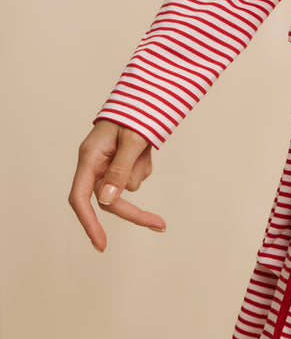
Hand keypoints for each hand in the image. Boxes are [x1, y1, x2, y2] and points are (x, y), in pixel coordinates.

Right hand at [69, 119, 165, 251]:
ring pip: (126, 187)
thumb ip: (119, 170)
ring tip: (145, 146)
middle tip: (161, 224)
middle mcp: (95, 164)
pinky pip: (135, 175)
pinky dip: (144, 165)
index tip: (101, 244)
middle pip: (108, 200)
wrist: (143, 94)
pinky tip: (146, 147)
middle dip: (134, 211)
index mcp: (89, 158)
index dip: (89, 223)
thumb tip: (107, 201)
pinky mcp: (121, 162)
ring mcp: (107, 164)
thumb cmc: (133, 112)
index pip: (81, 198)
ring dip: (141, 171)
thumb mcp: (131, 140)